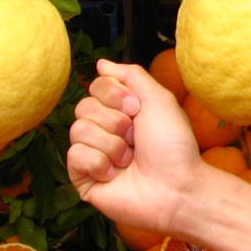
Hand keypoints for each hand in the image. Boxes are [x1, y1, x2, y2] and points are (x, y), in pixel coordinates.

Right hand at [67, 58, 201, 232]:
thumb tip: (101, 63)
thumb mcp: (158, 98)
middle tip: (135, 138)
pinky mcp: (84, 179)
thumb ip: (130, 75)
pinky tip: (115, 175)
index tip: (137, 109)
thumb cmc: (173, 145)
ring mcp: (93, 155)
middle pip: (83, 106)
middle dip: (114, 121)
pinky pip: (74, 156)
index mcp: (122, 111)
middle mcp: (105, 130)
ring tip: (129, 160)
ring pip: (78, 130)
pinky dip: (99, 163)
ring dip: (111, 144)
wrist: (176, 187)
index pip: (96, 86)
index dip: (115, 95)